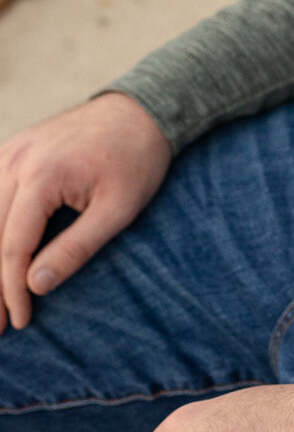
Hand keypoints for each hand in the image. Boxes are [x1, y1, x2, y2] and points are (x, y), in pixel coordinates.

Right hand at [0, 91, 171, 331]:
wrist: (141, 109)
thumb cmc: (137, 159)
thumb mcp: (119, 209)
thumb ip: (77, 247)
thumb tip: (35, 285)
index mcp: (43, 175)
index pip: (13, 246)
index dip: (10, 290)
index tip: (19, 323)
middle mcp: (16, 159)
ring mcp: (11, 151)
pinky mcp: (13, 150)